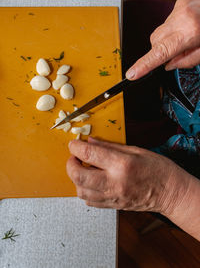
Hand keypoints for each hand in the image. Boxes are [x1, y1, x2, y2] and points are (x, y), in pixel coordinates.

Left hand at [66, 137, 188, 213]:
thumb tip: (91, 142)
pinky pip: (90, 202)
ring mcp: (113, 197)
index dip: (75, 147)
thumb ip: (110, 147)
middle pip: (78, 176)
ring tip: (83, 169)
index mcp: (121, 164)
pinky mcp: (113, 206)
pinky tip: (91, 182)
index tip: (74, 144)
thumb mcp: (136, 150)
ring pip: (81, 191)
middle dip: (70, 164)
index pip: (89, 154)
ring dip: (76, 179)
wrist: (170, 193)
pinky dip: (85, 190)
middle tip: (74, 157)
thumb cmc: (158, 169)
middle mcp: (114, 182)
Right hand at [126, 0, 199, 79]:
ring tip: (186, 37)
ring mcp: (180, 7)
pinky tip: (187, 27)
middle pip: (155, 40)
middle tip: (175, 53)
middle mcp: (182, 17)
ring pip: (160, 30)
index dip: (144, 65)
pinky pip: (168, 20)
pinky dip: (174, 27)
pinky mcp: (181, 1)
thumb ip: (188, 60)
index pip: (160, 53)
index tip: (132, 74)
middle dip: (160, 50)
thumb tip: (169, 65)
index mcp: (191, 32)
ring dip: (168, 38)